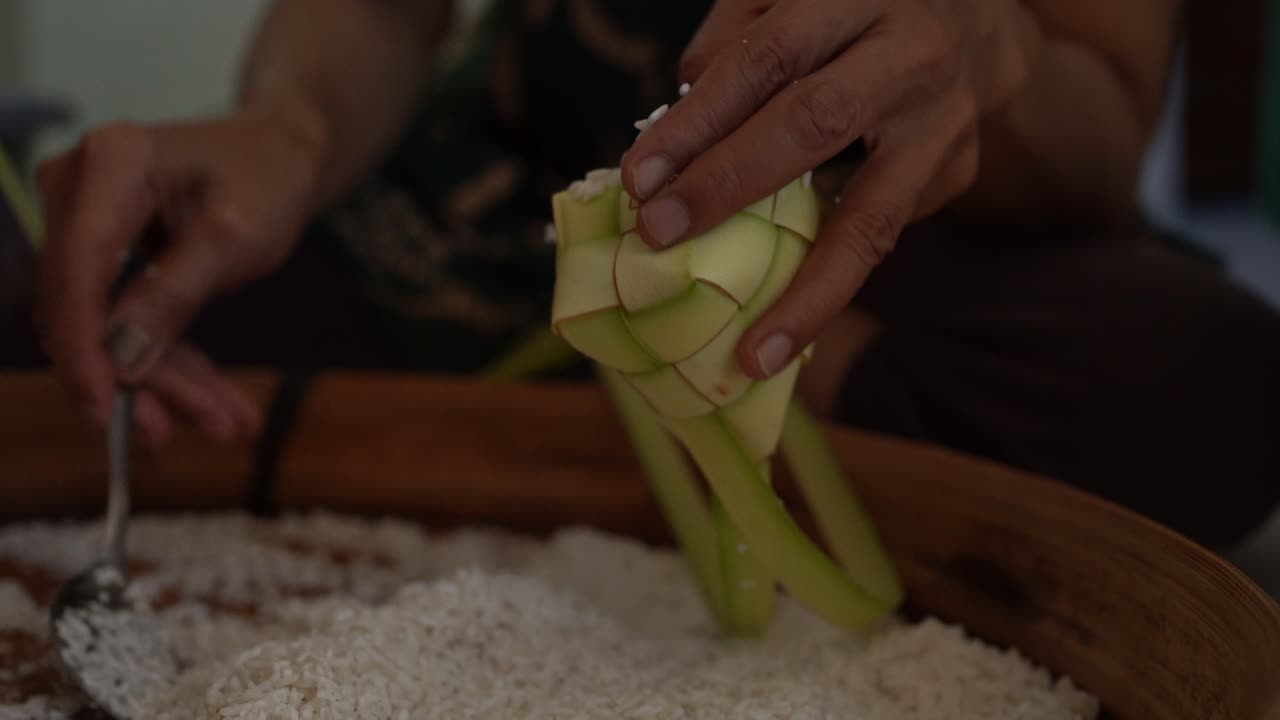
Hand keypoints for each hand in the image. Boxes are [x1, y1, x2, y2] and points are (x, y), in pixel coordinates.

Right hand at [37, 98, 327, 444]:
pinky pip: (125, 320)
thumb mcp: (236, 237)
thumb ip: (174, 293)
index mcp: (111, 167)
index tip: (109, 409)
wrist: (281, 151)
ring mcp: (85, 220)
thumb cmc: (267, 176)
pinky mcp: (103, 252)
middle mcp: (79, 188)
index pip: (76, 272)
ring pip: (106, 326)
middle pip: (86, 308)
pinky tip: (216, 404)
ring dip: (163, 381)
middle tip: (192, 429)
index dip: (85, 349)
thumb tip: (120, 356)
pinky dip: (170, 362)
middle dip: (139, 378)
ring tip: (225, 423)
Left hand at [621, 0, 1033, 377]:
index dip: (698, 120)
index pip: (765, 60)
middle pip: (812, 124)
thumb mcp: (784, 0)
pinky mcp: (954, 174)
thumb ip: (728, 47)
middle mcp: (908, 56)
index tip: (639, 178)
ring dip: (805, 293)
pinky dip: (828, 287)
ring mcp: (942, 124)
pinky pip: (879, 237)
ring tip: (753, 355)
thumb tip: (674, 134)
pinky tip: (786, 332)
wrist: (969, 21)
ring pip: (871, 218)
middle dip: (728, 185)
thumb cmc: (844, 13)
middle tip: (660, 235)